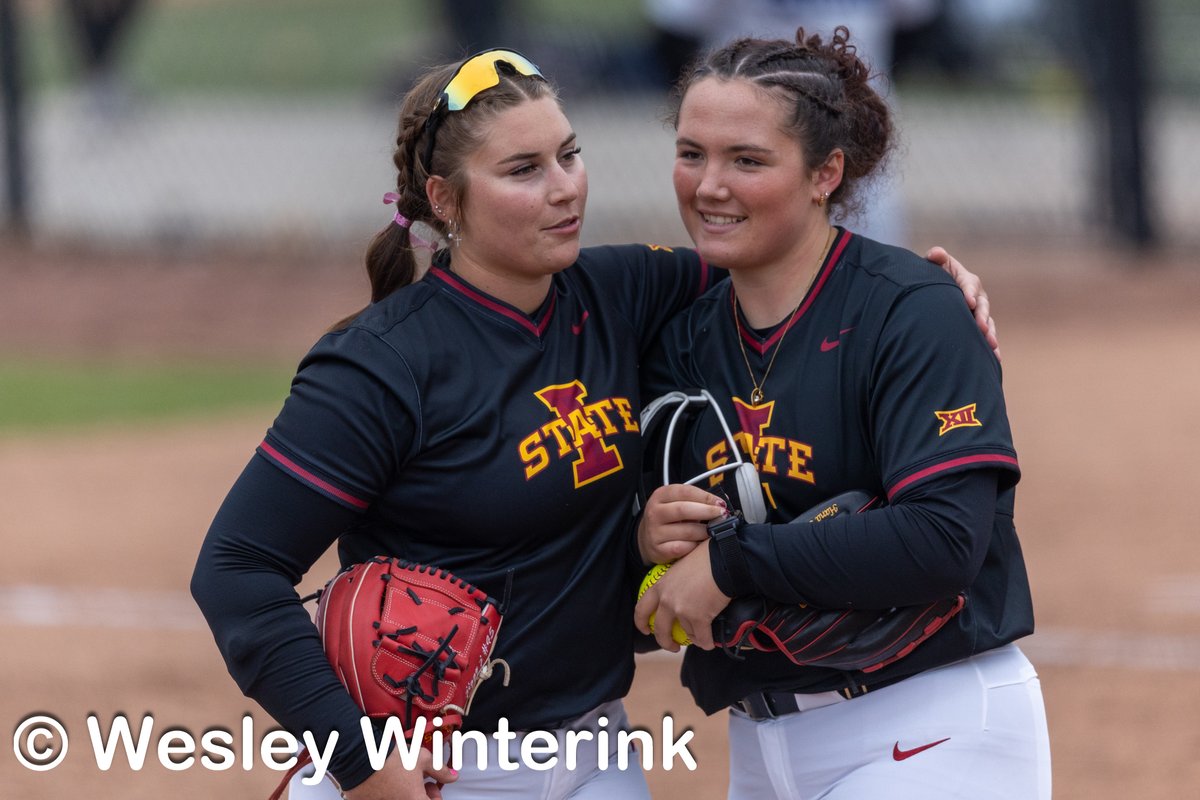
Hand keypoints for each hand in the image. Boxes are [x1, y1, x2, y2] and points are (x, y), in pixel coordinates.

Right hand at [343, 747, 456, 799]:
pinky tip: (386, 780)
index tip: (432, 785)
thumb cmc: (391, 759)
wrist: (359, 757)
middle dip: (419, 794)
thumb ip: (440, 770)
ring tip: (401, 778)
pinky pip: (382, 798)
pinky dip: (386, 793)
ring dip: (403, 794)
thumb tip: (453, 776)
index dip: (435, 795)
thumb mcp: (423, 759)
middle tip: (418, 780)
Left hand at [634, 539, 730, 651]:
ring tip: (702, 636)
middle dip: (666, 642)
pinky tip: (710, 642)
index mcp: (660, 587)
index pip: (641, 609)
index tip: (646, 630)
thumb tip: (681, 594)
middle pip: (660, 630)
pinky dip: (707, 642)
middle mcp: (667, 601)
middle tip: (673, 646)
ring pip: (687, 634)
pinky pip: (702, 638)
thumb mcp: (681, 568)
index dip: (641, 622)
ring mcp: (682, 611)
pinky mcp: (699, 619)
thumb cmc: (705, 558)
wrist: (722, 560)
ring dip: (695, 637)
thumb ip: (676, 583)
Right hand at [637, 484, 726, 563]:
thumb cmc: (668, 518)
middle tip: (722, 515)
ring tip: (713, 530)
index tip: (720, 503)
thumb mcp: (676, 502)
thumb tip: (722, 503)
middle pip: (683, 510)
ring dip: (705, 531)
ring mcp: (655, 532)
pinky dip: (695, 545)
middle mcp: (655, 512)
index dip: (706, 497)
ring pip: (687, 531)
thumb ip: (696, 500)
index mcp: (660, 495)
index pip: (685, 492)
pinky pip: (683, 548)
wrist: (646, 538)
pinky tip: (699, 543)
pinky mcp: (658, 549)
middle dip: (707, 512)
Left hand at [926, 246, 1000, 360]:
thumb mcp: (935, 264)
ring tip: (991, 345)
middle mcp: (977, 296)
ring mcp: (979, 312)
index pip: (969, 285)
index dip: (969, 292)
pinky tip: (995, 358)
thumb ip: (936, 258)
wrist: (936, 291)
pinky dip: (991, 347)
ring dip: (990, 334)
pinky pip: (986, 336)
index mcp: (967, 280)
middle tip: (981, 327)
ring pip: (987, 323)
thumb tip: (936, 254)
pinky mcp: (977, 326)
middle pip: (982, 306)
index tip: (968, 301)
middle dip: (982, 317)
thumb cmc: (935, 275)